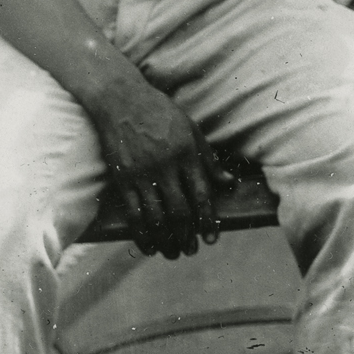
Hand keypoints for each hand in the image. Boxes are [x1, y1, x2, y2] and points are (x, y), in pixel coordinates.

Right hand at [88, 67, 237, 258]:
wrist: (122, 100)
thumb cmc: (161, 114)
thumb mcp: (192, 130)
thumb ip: (210, 160)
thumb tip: (230, 185)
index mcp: (187, 152)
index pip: (202, 194)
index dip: (208, 220)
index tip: (212, 239)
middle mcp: (166, 165)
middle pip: (180, 211)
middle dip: (187, 236)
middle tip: (191, 250)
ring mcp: (142, 174)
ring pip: (156, 218)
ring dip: (166, 241)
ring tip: (173, 253)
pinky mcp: (122, 179)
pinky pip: (133, 214)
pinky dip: (142, 234)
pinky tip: (148, 246)